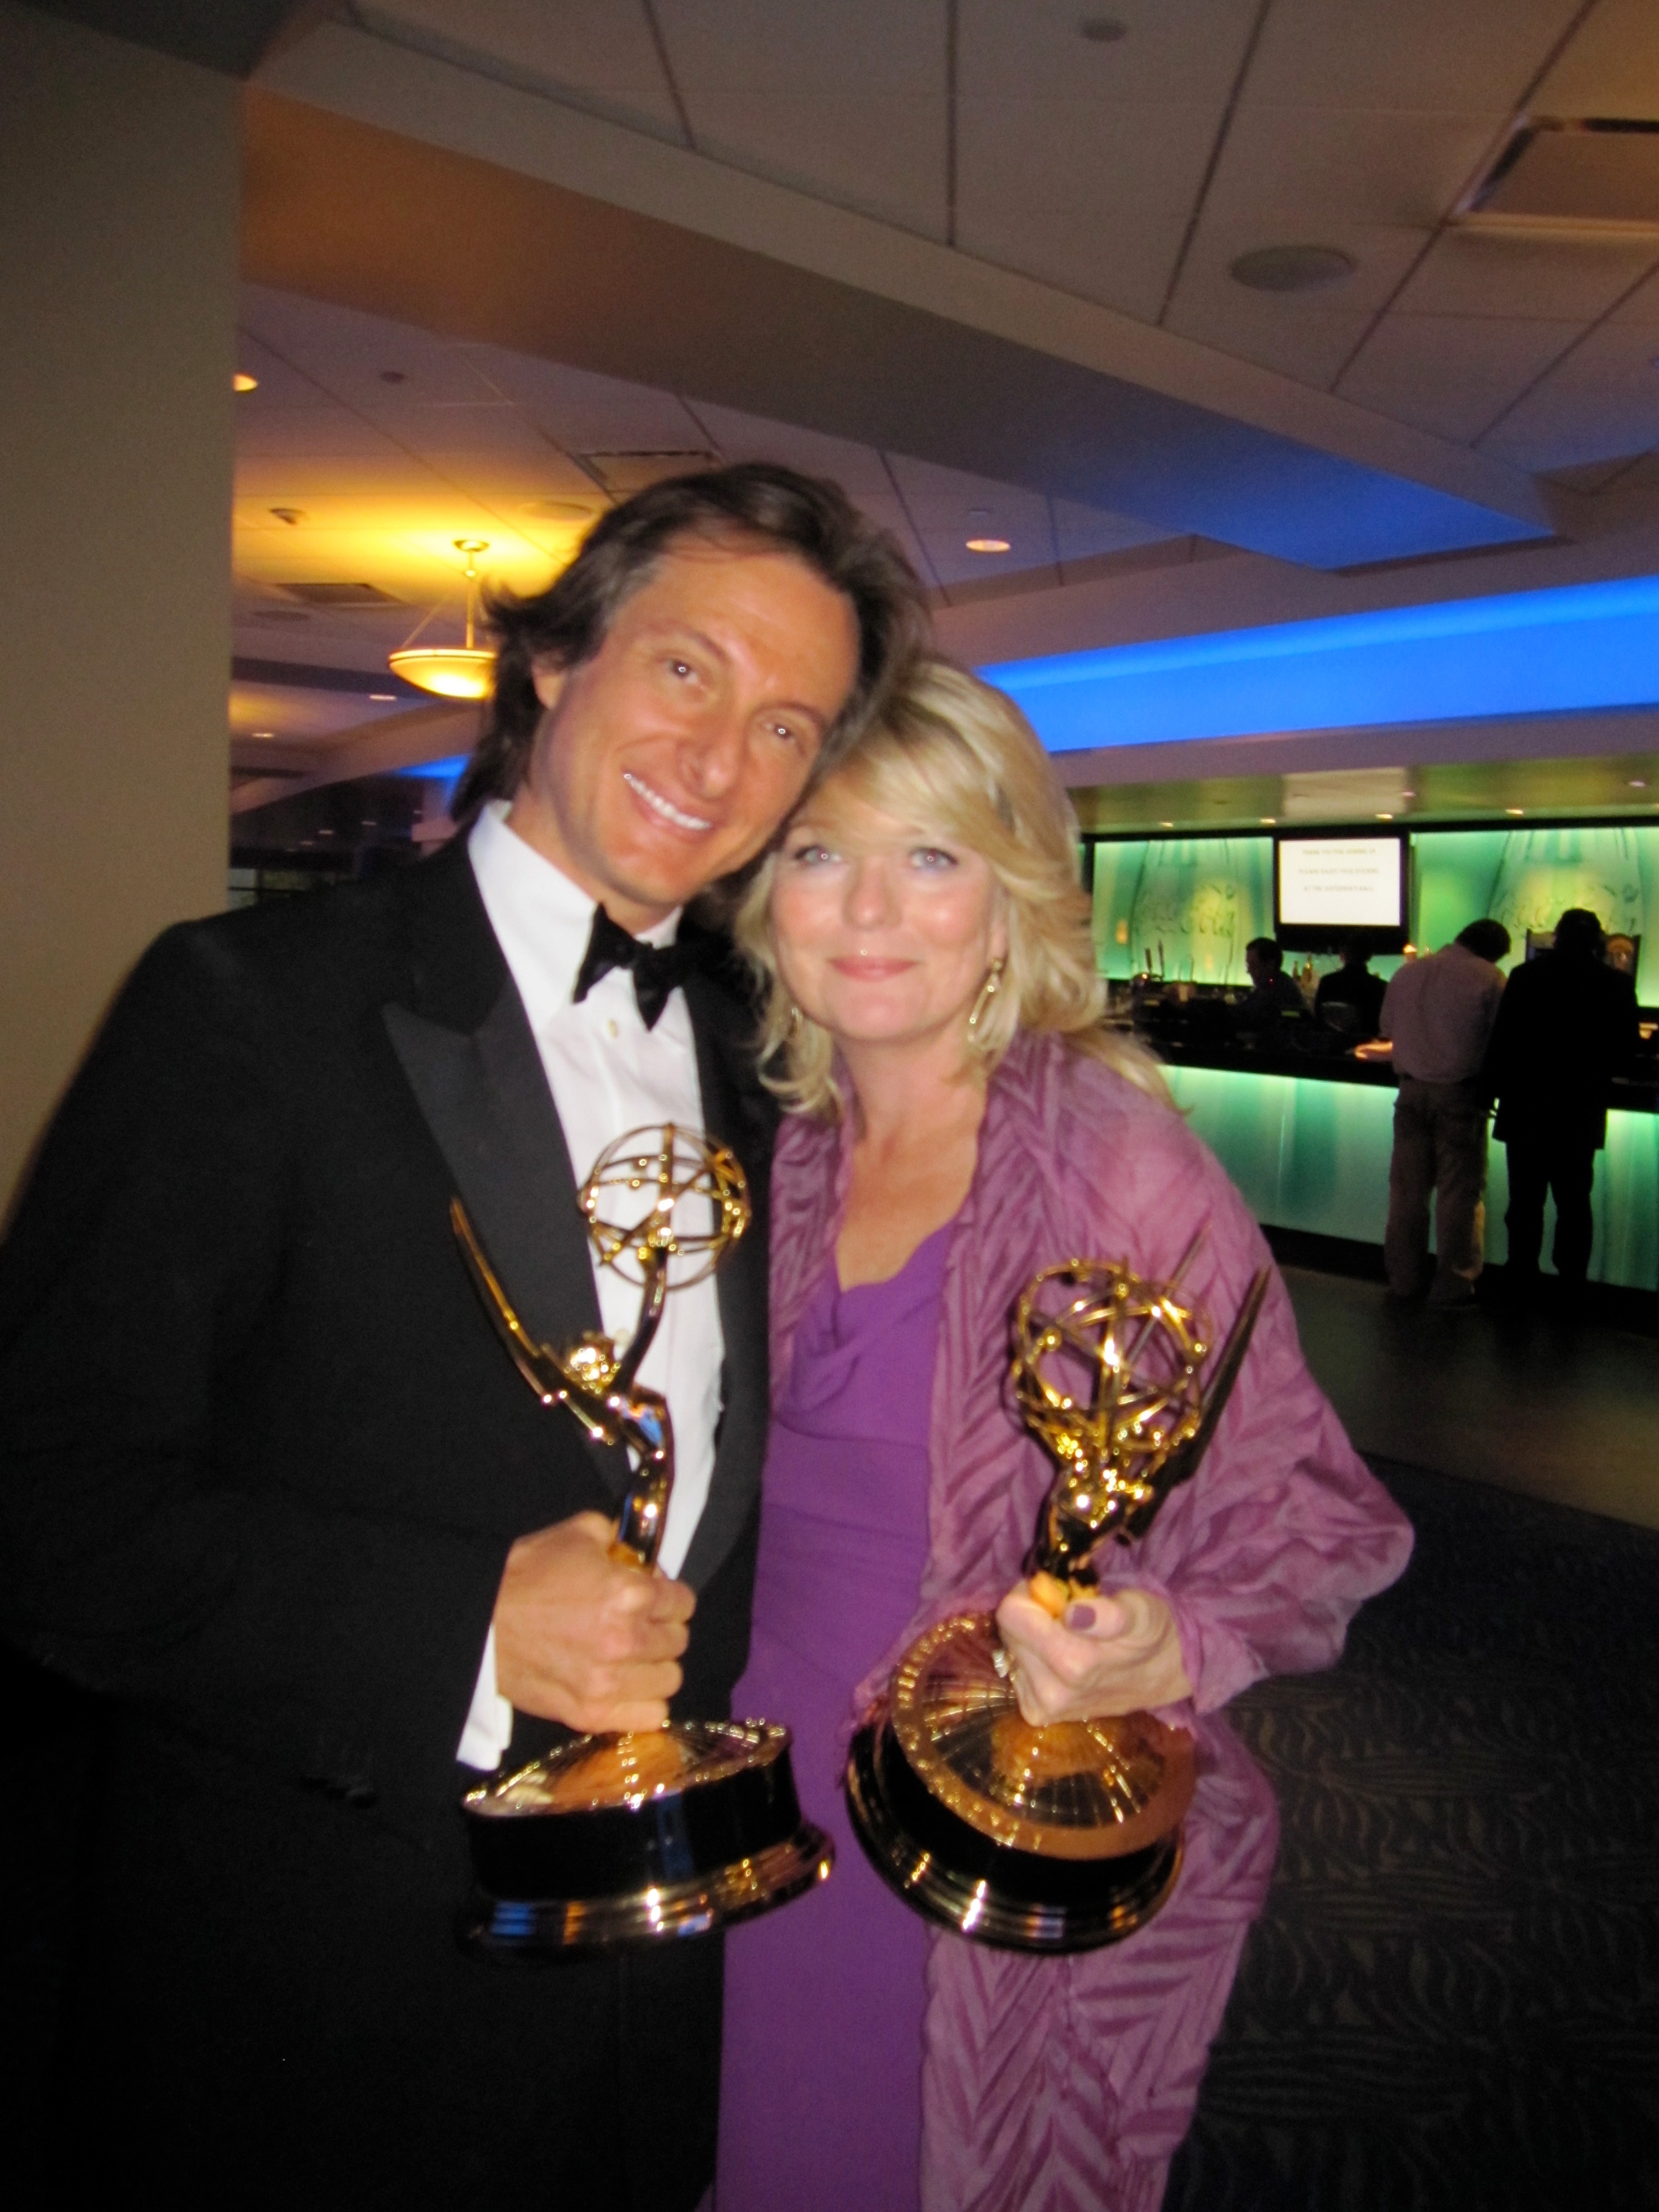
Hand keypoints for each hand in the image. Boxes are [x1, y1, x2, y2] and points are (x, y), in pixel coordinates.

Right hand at [492, 1511, 693, 1731]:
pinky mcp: (590, 1714)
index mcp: (628, 1594)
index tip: (655, 1597)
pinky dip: (644, 1702)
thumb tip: (644, 1563)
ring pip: (669, 1680)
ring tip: (633, 1657)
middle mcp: (625, 1641)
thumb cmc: (528, 1572)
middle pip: (677, 1642)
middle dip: (663, 1628)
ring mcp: (608, 1683)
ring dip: (655, 1666)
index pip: (682, 1603)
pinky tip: (626, 1686)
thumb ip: (622, 1540)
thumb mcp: (579, 1533)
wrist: (479, 1619)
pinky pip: (649, 1716)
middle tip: (641, 1624)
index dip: (670, 1596)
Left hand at [995, 1582, 1190, 1724]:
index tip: (1058, 1593)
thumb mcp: (1140, 1612)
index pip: (1011, 1614)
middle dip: (1033, 1614)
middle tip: (1066, 1613)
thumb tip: (1074, 1615)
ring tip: (1067, 1636)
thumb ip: (1108, 1615)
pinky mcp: (1037, 1714)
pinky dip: (1032, 1657)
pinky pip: (1015, 1671)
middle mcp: (1052, 1693)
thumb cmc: (1149, 1634)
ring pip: (1009, 1649)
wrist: (1160, 1674)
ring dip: (1032, 1636)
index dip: (1032, 1593)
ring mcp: (1043, 1707)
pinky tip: (1059, 1655)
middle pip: (1008, 1630)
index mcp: (1074, 1664)